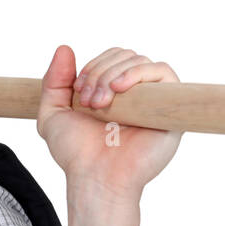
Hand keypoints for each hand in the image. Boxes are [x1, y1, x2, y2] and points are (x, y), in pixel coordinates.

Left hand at [36, 45, 183, 201]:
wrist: (95, 177)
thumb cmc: (77, 153)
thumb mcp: (53, 113)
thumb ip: (54, 81)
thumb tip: (65, 48)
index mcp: (114, 91)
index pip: (111, 57)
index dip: (92, 66)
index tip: (77, 92)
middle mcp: (137, 93)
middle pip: (125, 55)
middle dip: (100, 72)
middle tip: (88, 101)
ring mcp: (154, 100)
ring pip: (140, 61)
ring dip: (113, 75)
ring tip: (100, 103)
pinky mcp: (170, 109)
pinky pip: (163, 73)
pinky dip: (139, 73)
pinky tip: (120, 90)